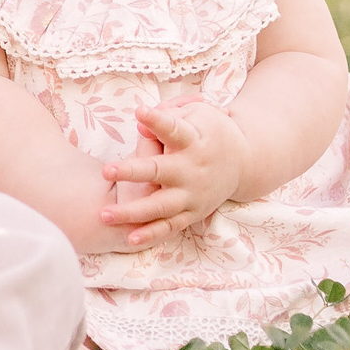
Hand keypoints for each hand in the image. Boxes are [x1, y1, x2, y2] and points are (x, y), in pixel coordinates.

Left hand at [99, 100, 251, 247]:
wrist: (244, 162)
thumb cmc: (208, 131)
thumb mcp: (196, 114)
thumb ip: (168, 115)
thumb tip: (140, 124)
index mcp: (193, 140)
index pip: (174, 129)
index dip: (157, 120)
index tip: (140, 111)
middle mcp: (192, 169)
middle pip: (160, 171)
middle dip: (133, 172)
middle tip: (106, 171)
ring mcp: (192, 194)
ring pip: (160, 206)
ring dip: (132, 212)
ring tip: (105, 214)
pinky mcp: (192, 213)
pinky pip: (169, 226)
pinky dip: (151, 234)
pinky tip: (130, 238)